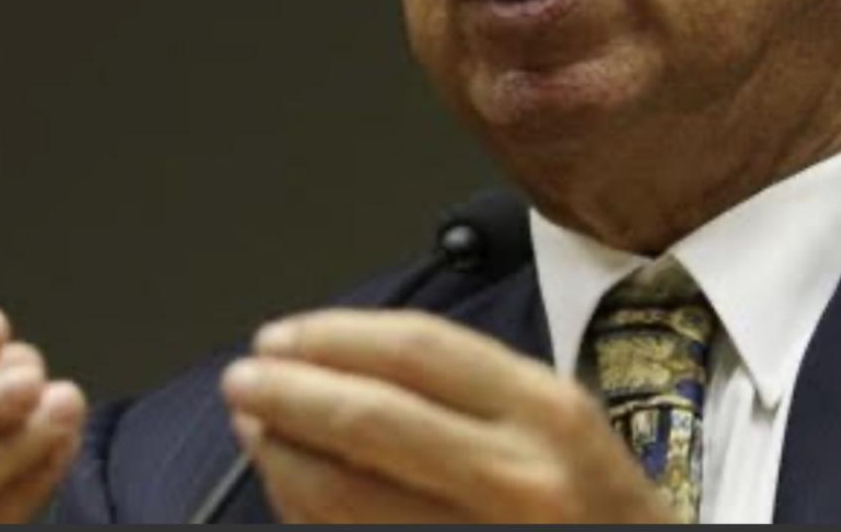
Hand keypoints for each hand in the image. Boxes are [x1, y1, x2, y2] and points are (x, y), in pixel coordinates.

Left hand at [222, 309, 675, 523]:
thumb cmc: (596, 500)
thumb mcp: (558, 419)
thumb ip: (473, 384)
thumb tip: (350, 358)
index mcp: (544, 409)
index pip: (419, 350)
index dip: (335, 336)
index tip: (287, 333)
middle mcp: (517, 473)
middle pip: (372, 417)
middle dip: (291, 391)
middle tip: (244, 376)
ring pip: (348, 492)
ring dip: (282, 452)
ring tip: (252, 423)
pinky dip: (307, 507)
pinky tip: (288, 479)